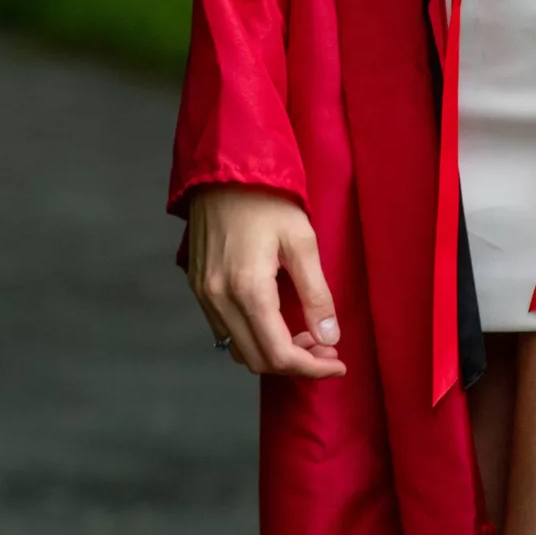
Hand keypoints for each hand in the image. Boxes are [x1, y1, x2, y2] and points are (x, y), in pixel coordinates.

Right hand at [186, 187, 346, 377]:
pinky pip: (223, 330)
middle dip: (295, 362)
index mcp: (247, 290)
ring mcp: (203, 294)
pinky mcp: (197, 286)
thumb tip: (329, 338)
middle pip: (257, 360)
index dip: (311, 367)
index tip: (338, 363)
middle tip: (324, 345)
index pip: (278, 354)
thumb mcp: (302, 240)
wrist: (224, 168)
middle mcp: (219, 299)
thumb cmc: (268, 198)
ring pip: (238, 349)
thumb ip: (316, 294)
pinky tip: (274, 318)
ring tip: (302, 332)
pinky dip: (251, 336)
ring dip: (271, 352)